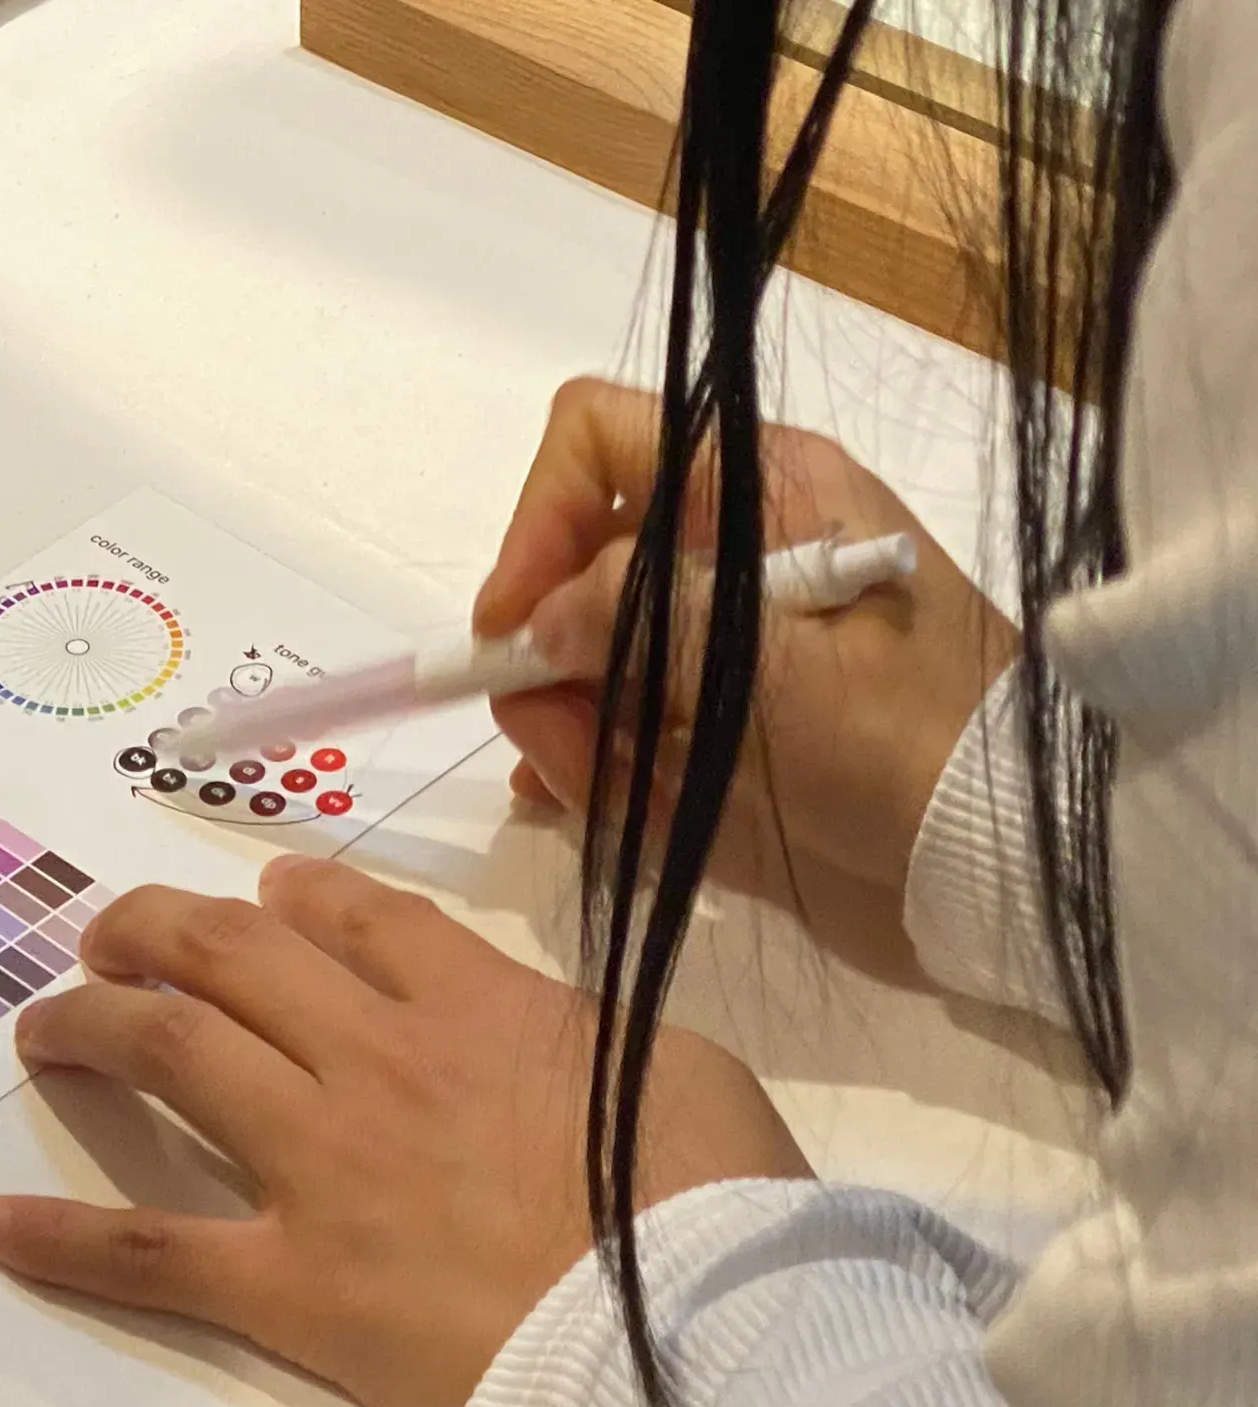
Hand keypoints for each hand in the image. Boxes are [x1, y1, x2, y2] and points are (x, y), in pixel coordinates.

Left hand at [0, 859, 809, 1406]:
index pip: (356, 916)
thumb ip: (583, 1026)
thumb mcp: (679, 1066)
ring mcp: (319, 1164)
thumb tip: (537, 1021)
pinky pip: (152, 1249)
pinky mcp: (289, 1280)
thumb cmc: (713, 1203)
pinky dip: (63, 1238)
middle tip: (106, 932)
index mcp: (473, 1003)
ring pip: (172, 1053)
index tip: (261, 889)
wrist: (695, 1339)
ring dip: (90, 1022)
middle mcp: (372, 1058)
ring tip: (44, 1021)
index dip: (294, 891)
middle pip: (231, 956)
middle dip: (153, 928)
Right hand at [475, 379, 1015, 981]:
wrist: (1003, 855)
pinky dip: (591, 769)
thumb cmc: (907, 739)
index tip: (515, 624)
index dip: (538, 518)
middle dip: (545, 654)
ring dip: (569, 726)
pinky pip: (614, 729)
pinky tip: (592, 802)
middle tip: (551, 734)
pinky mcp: (717, 726)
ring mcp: (717, 643)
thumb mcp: (771, 663)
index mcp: (757, 490)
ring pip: (582, 659)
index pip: (597, 439)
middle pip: (571, 561)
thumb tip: (532, 624)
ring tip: (605, 789)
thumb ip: (641, 621)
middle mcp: (726, 550)